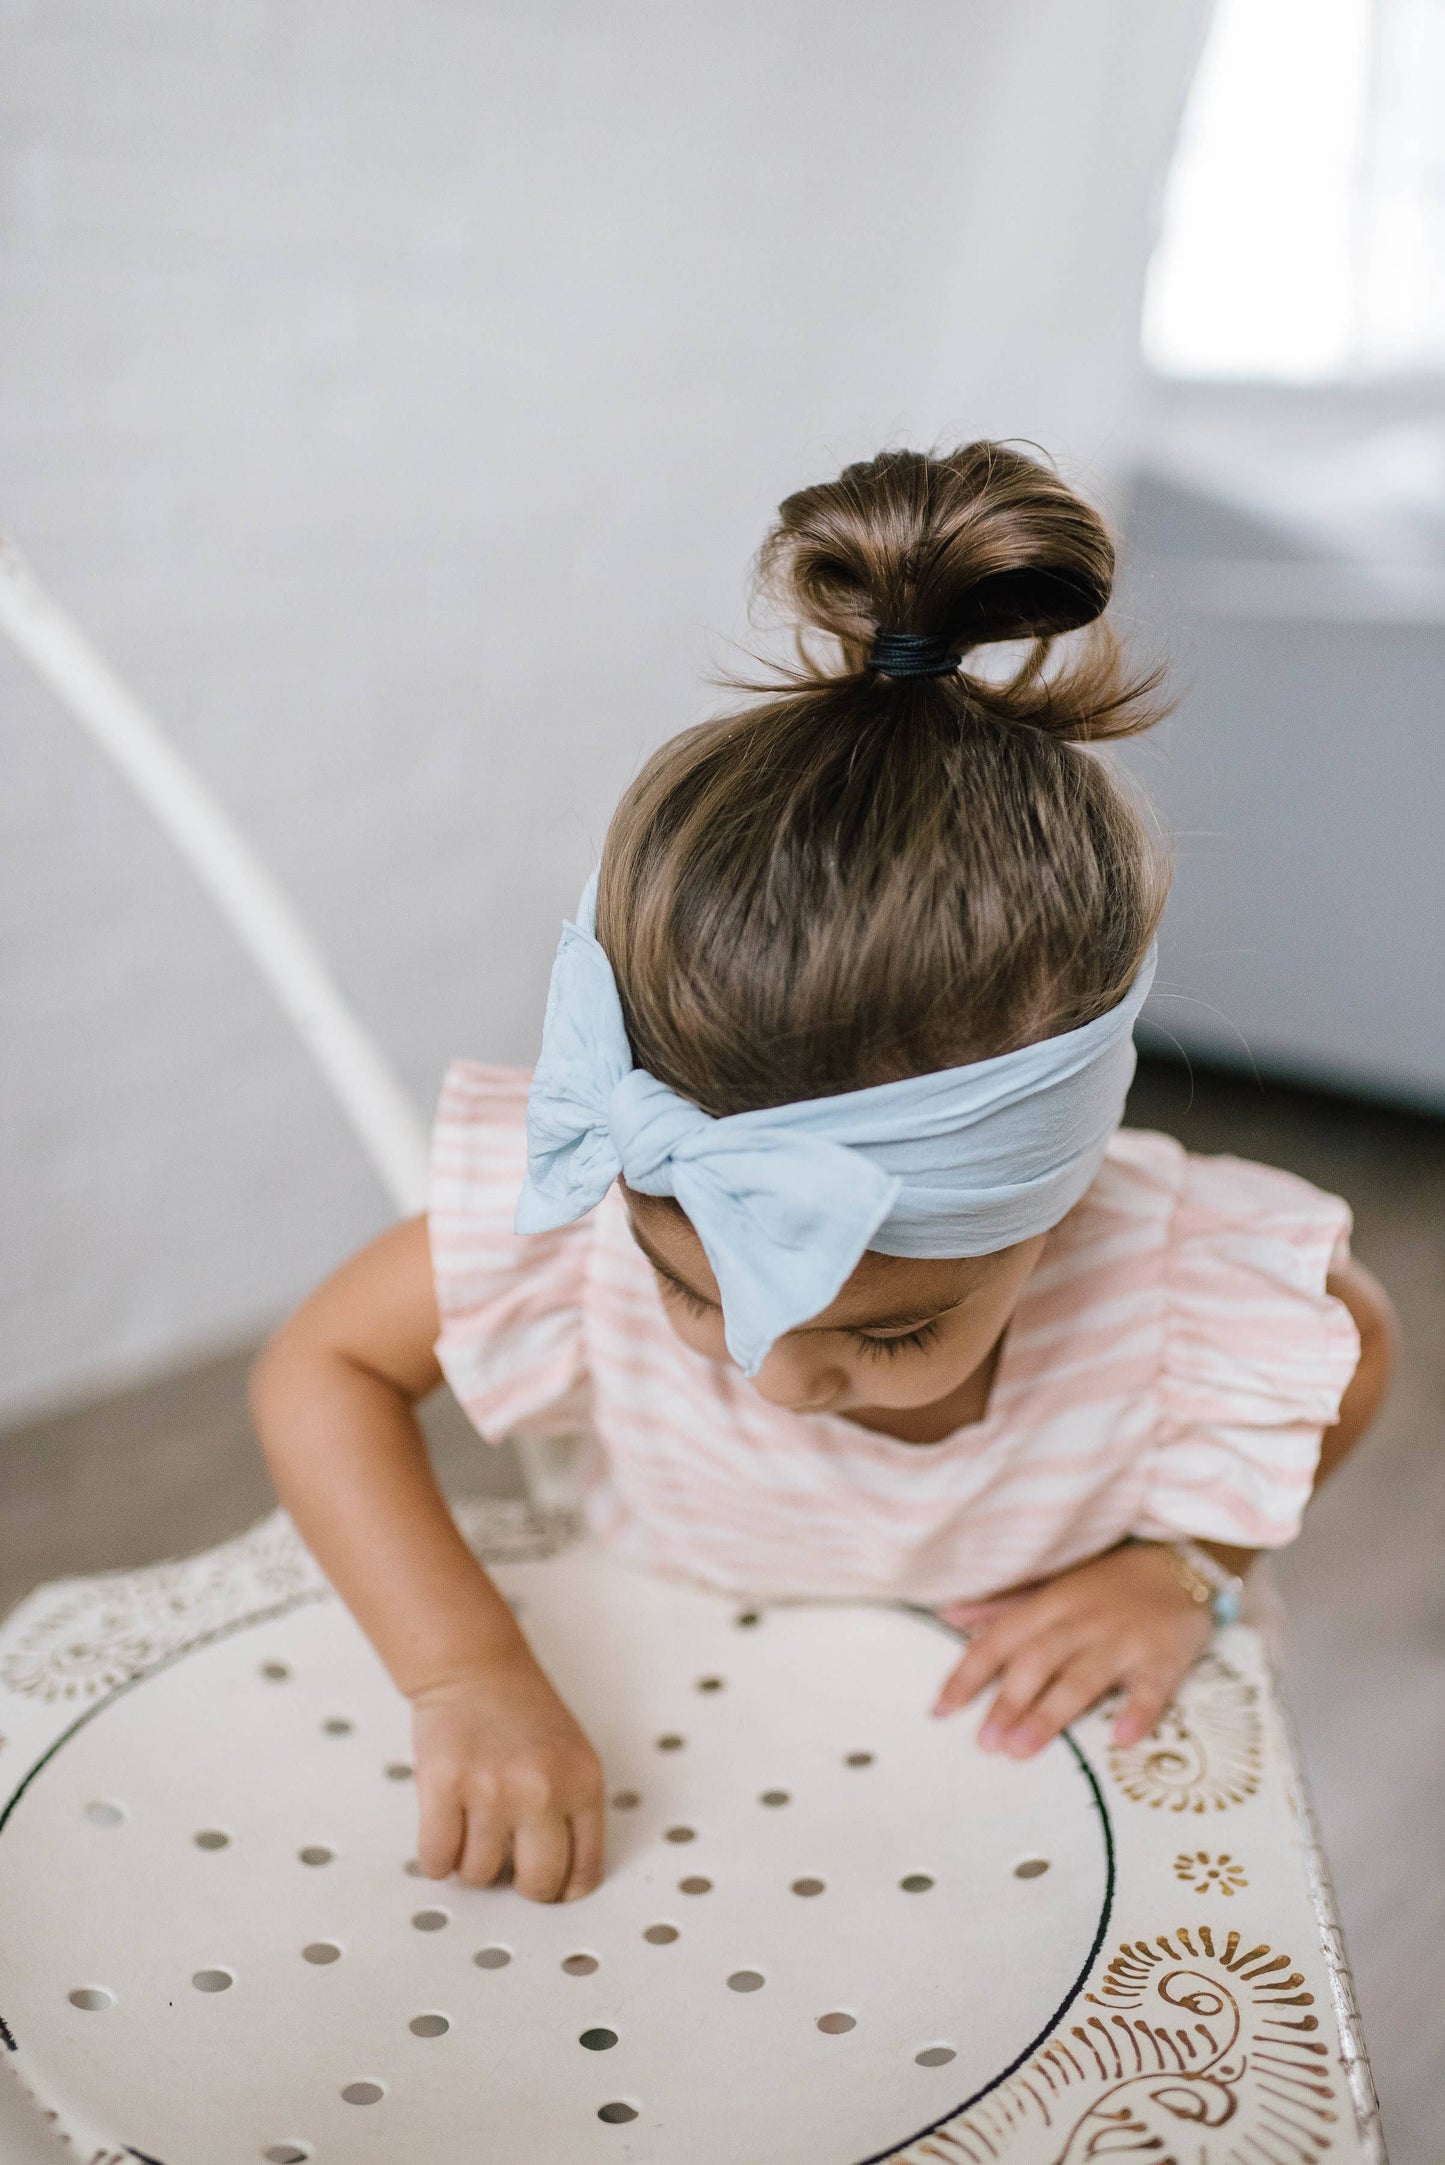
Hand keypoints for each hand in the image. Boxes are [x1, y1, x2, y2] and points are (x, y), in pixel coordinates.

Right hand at [410, 1649, 604, 1902]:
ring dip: (472, 1862)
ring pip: (480, 1875)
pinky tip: (445, 1832)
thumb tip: (563, 1883)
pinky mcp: (444, 1787)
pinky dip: (437, 1858)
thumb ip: (572, 1813)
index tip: (551, 1889)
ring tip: (474, 1827)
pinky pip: (437, 1859)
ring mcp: (491, 1790)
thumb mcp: (571, 1757)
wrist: (474, 1668)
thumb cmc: (520, 1712)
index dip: (563, 1888)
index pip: (584, 1869)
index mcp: (582, 1783)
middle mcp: (541, 1790)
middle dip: (520, 1884)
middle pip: (537, 1884)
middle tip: (508, 1865)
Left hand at [933, 1543, 1214, 1756]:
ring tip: (1021, 1749)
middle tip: (985, 1743)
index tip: (941, 1710)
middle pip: (1038, 1660)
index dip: (968, 1674)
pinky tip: (1121, 1739)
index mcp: (1051, 1603)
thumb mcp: (1052, 1584)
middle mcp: (1083, 1621)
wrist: (1180, 1564)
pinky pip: (1152, 1689)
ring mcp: (1124, 1641)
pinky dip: (1138, 1713)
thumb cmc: (1107, 1582)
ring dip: (1051, 1714)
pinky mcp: (1165, 1659)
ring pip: (1083, 1678)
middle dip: (1008, 1701)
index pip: (1000, 1639)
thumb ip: (1002, 1604)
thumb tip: (948, 1615)